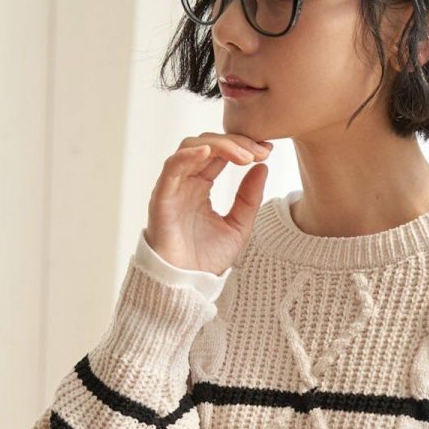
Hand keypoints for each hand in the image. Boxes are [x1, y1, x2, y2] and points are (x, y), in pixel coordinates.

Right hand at [146, 132, 273, 276]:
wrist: (186, 285)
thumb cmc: (205, 259)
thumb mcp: (238, 226)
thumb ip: (249, 198)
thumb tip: (263, 167)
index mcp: (201, 186)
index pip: (220, 153)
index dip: (243, 146)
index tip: (267, 150)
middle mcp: (185, 182)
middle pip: (207, 144)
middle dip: (236, 143)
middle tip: (260, 150)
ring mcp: (173, 187)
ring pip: (191, 148)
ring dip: (219, 145)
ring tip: (244, 155)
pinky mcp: (161, 197)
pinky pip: (172, 168)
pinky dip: (188, 155)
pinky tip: (209, 151)